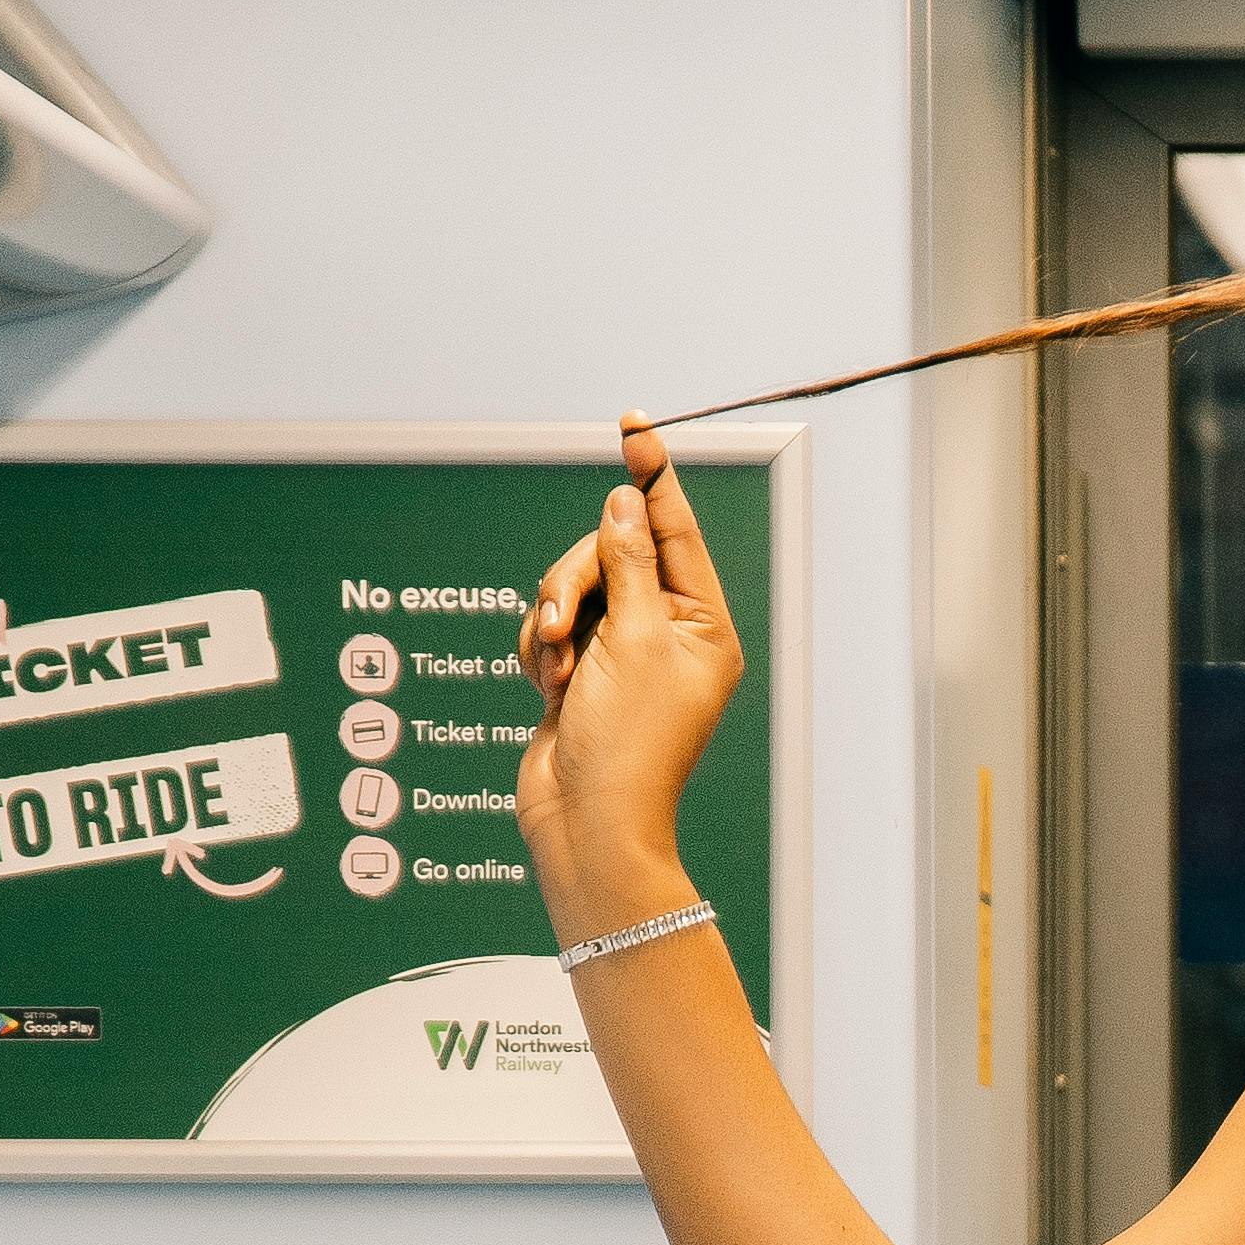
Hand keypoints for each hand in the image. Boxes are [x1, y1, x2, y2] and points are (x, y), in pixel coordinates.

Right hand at [518, 421, 742, 926]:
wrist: (585, 821)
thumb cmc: (625, 744)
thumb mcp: (630, 637)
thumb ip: (627, 561)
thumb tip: (626, 502)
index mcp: (704, 625)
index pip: (677, 530)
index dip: (652, 476)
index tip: (635, 423)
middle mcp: (667, 634)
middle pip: (610, 553)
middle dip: (576, 582)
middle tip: (567, 627)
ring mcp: (622, 652)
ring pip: (571, 587)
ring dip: (553, 622)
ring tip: (560, 674)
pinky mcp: (583, 670)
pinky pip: (549, 626)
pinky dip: (540, 652)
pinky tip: (551, 691)